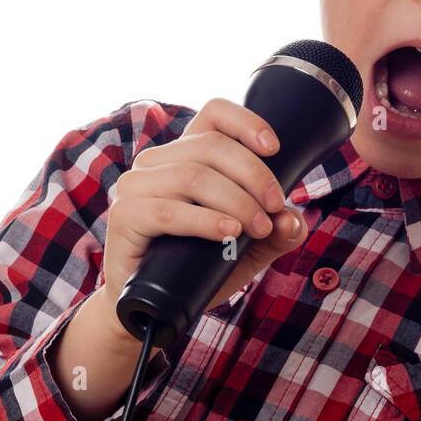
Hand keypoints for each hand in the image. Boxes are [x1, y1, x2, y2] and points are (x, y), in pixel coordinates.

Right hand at [98, 97, 308, 326]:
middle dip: (253, 175)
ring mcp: (136, 186)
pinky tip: (229, 232)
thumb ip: (274, 234)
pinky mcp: (126, 216)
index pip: (214, 114)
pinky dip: (206, 221)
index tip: (274, 148)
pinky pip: (170, 211)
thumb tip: (294, 221)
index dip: (246, 122)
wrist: (150, 306)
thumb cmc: (194, 267)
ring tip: (257, 228)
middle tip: (274, 207)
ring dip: (236, 201)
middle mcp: (156, 161)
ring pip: (194, 176)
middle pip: (211, 147)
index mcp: (184, 154)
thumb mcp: (246, 249)